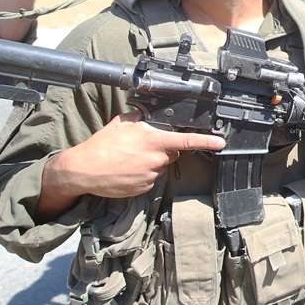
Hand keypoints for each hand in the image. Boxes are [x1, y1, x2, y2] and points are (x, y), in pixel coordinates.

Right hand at [43, 112, 225, 202]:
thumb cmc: (101, 145)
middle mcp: (156, 159)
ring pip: (160, 166)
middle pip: (171, 153)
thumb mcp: (123, 123)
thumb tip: (153, 116)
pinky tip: (127, 170)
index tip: (221, 142)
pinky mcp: (144, 188)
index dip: (206, 142)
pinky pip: (150, 178)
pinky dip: (142, 174)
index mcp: (153, 141)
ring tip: (128, 158)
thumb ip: (143, 119)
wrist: (84, 170)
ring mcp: (151, 175)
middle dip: (162, 149)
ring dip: (150, 162)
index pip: (185, 141)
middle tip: (140, 146)